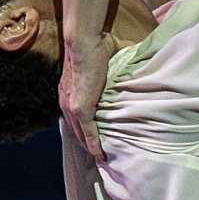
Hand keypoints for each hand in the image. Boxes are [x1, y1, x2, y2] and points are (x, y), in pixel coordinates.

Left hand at [58, 43, 108, 162]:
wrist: (84, 43)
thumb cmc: (94, 46)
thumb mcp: (103, 62)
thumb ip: (114, 66)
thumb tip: (131, 58)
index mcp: (69, 92)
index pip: (75, 117)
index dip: (84, 129)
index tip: (95, 137)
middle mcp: (66, 102)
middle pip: (76, 130)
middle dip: (87, 143)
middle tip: (99, 153)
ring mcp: (72, 107)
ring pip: (81, 134)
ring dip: (91, 146)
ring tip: (103, 156)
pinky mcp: (81, 109)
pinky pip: (88, 132)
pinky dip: (94, 144)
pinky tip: (101, 154)